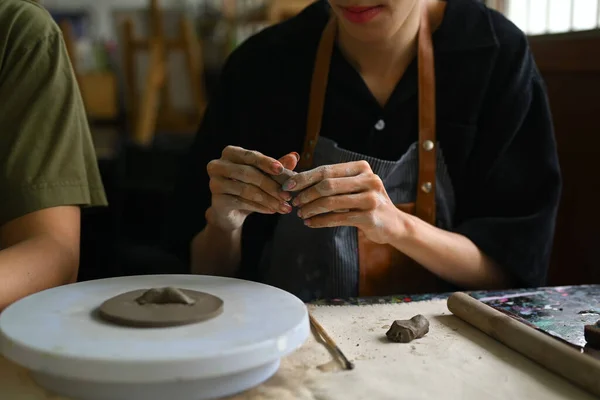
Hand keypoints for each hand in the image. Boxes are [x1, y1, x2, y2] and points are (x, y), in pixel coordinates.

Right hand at [205, 146, 298, 230]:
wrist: (232, 213)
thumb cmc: (249, 188)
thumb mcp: (264, 176)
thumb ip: (277, 167)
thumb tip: (294, 156)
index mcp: (230, 153)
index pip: (250, 156)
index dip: (266, 162)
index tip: (282, 170)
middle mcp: (218, 165)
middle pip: (248, 173)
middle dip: (271, 185)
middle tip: (288, 195)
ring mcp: (214, 183)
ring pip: (246, 189)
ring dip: (268, 199)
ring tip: (284, 206)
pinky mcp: (216, 201)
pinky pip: (241, 202)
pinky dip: (260, 207)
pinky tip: (272, 210)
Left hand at [283, 160, 406, 243]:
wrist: (393, 224)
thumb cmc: (366, 203)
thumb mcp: (353, 187)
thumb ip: (333, 182)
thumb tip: (298, 181)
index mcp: (362, 168)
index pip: (327, 170)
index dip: (305, 178)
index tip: (288, 185)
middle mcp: (369, 180)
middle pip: (328, 184)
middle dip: (306, 194)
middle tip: (294, 202)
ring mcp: (371, 198)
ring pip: (331, 202)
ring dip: (311, 209)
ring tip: (301, 214)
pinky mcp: (370, 217)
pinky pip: (338, 218)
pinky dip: (320, 221)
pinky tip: (310, 223)